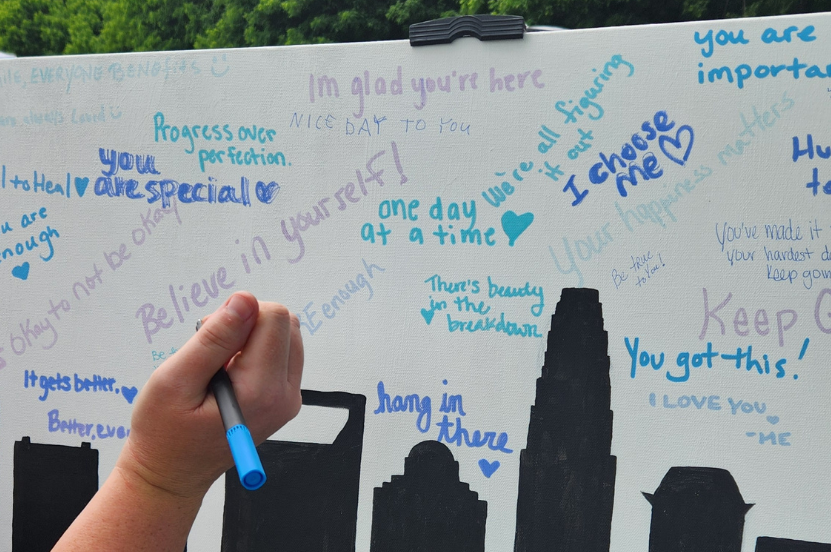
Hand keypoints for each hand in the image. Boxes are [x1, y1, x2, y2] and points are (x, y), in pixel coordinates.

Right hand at [117, 291, 303, 499]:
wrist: (171, 474)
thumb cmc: (164, 431)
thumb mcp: (176, 380)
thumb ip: (214, 338)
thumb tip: (245, 299)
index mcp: (262, 391)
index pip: (275, 317)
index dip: (238, 313)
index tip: (209, 337)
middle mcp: (285, 395)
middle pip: (285, 323)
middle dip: (247, 322)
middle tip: (210, 351)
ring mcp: (288, 399)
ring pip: (286, 335)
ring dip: (251, 336)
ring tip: (217, 364)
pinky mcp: (284, 398)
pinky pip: (281, 353)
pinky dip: (255, 351)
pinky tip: (228, 373)